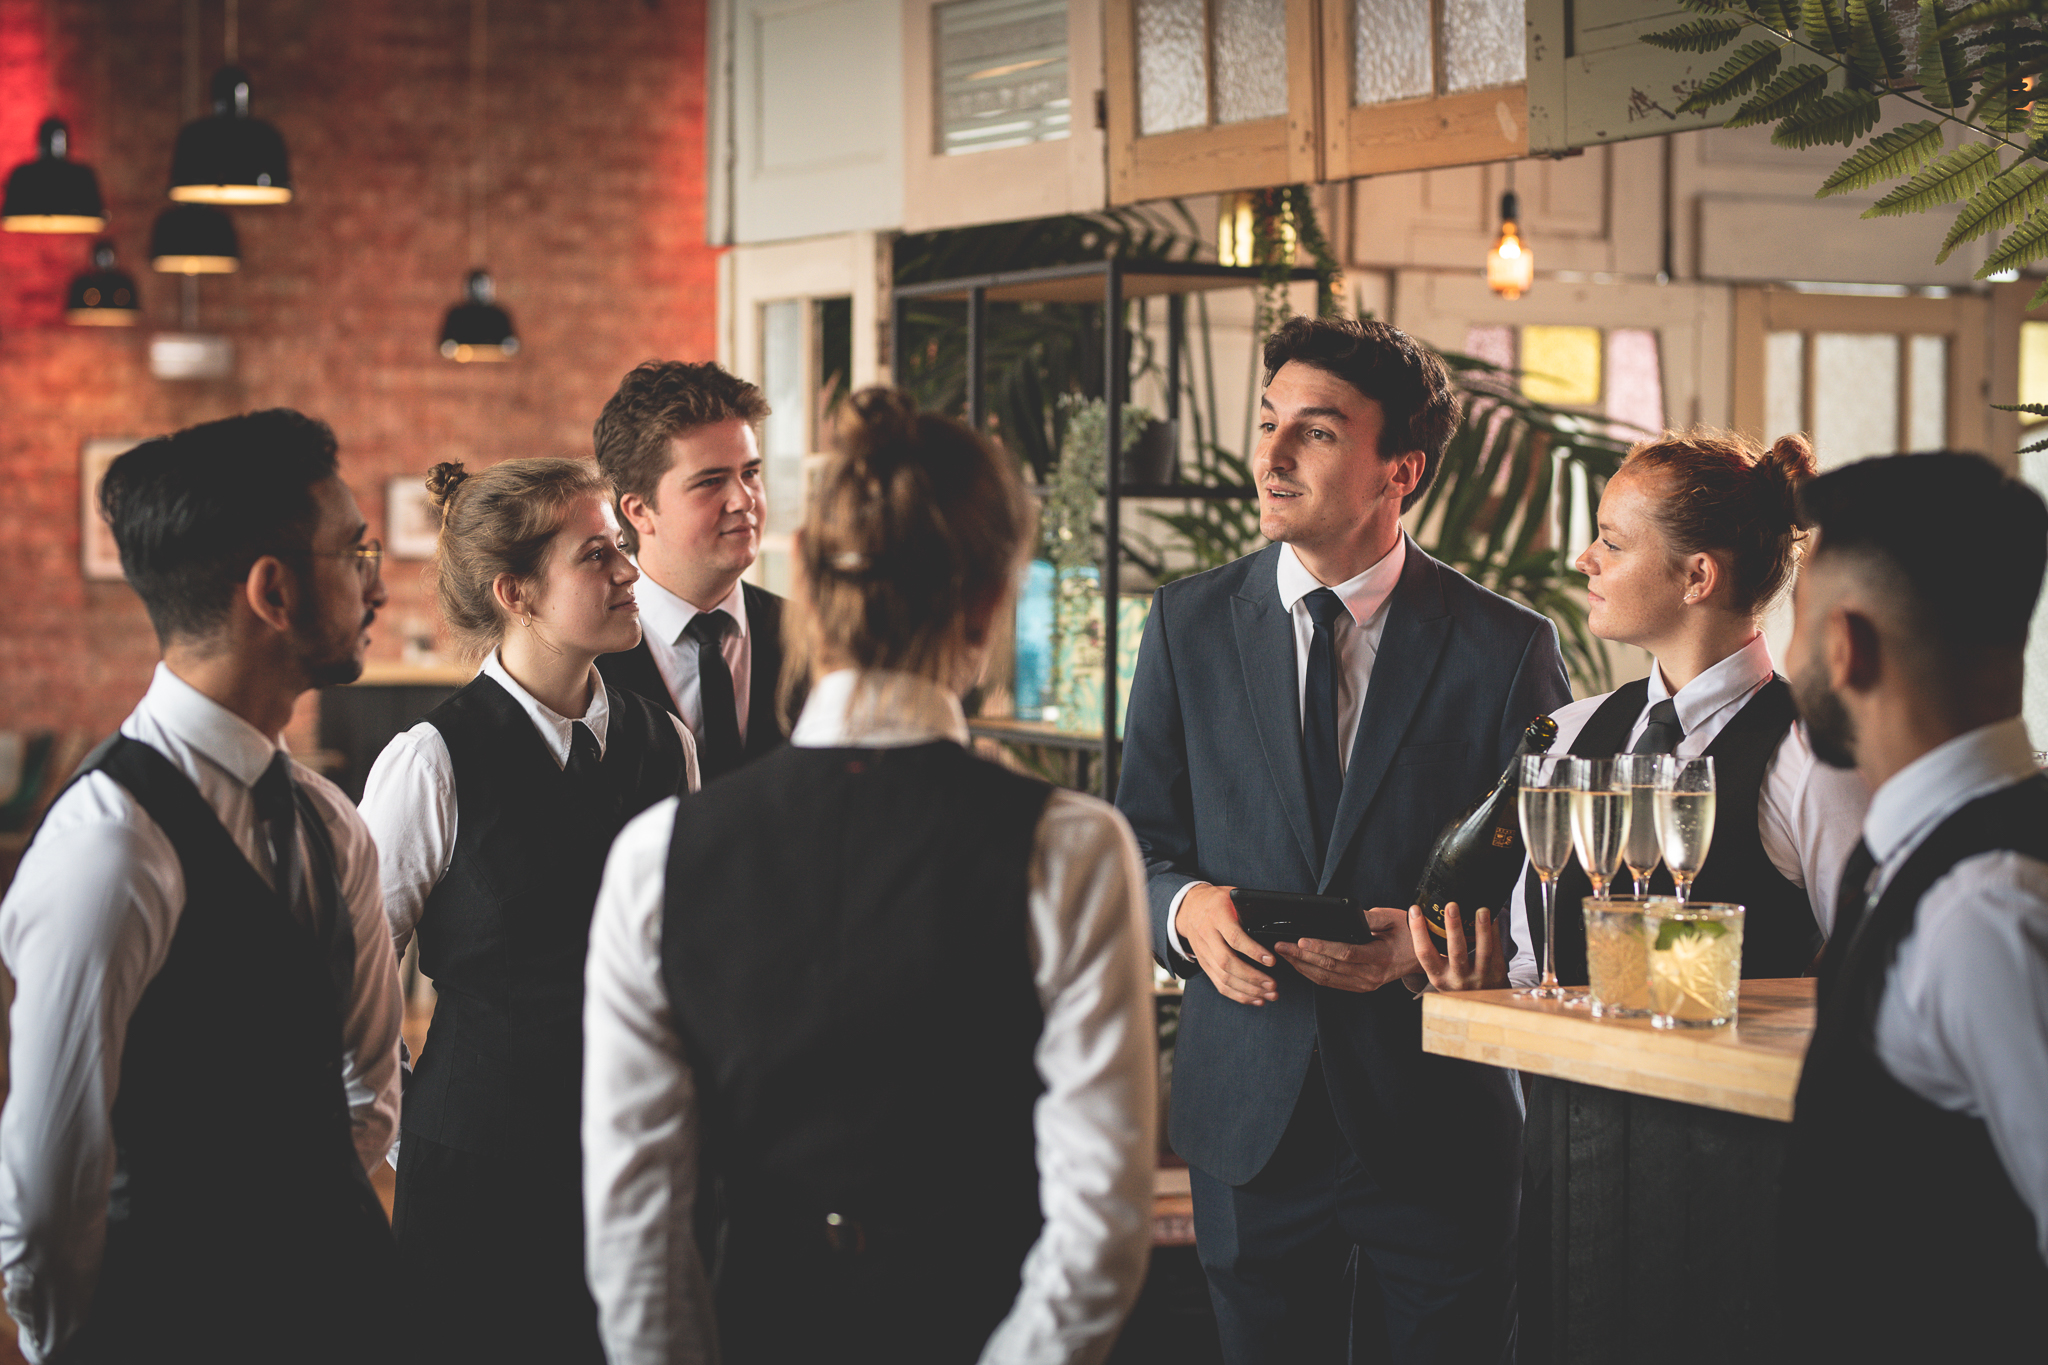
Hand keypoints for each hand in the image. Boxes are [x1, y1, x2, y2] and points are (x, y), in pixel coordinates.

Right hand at [1174, 884, 1278, 1005]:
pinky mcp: (1204, 965)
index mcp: (1216, 917)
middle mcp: (1207, 937)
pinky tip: (1255, 999)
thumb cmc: (1217, 901)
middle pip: (1228, 962)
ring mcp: (1204, 953)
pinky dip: (1238, 995)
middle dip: (1252, 977)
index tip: (1271, 960)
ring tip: (1269, 994)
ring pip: (1224, 978)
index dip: (1253, 951)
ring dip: (1248, 990)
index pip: (1234, 938)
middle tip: (1273, 984)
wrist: (1189, 908)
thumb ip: (1247, 909)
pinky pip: (1220, 984)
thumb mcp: (1230, 897)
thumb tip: (1273, 919)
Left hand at [1272, 907, 1420, 992]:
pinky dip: (1312, 974)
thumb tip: (1347, 915)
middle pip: (1330, 967)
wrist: (1423, 956)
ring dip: (1302, 966)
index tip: (1301, 940)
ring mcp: (1365, 984)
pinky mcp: (1360, 987)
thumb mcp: (1392, 919)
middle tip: (1281, 945)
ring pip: (1327, 978)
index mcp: (1380, 957)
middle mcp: (1371, 976)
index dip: (1321, 947)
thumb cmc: (1408, 934)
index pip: (1345, 953)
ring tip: (1284, 953)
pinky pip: (1332, 983)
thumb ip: (1369, 918)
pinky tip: (1299, 963)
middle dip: (1302, 956)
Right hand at [1405, 903, 1508, 991]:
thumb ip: (1434, 952)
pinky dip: (1495, 932)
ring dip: (1481, 929)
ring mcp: (1480, 977)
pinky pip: (1497, 949)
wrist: (1484, 1000)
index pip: (1424, 953)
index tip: (1415, 910)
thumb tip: (1425, 917)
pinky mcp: (1497, 973)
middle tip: (1451, 905)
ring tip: (1481, 910)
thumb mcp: (1441, 973)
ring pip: (1482, 952)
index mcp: (1438, 976)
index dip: (1418, 931)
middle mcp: (1458, 979)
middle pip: (1455, 952)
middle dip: (1453, 927)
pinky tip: (1493, 917)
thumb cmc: (1458, 981)